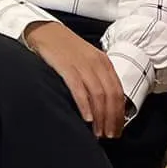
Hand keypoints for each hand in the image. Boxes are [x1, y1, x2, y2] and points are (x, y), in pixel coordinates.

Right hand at [23, 20, 128, 139]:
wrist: (46, 31)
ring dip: (100, 117)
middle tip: (109, 136)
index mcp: (104, 62)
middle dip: (111, 119)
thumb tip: (106, 107)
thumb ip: (98, 78)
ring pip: (98, 95)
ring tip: (97, 133)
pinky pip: (79, 88)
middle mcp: (96, 63)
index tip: (117, 130)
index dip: (120, 114)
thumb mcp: (88, 61)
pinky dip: (84, 105)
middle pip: (110, 96)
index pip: (118, 92)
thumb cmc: (67, 50)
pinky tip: (86, 118)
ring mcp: (82, 64)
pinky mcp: (66, 66)